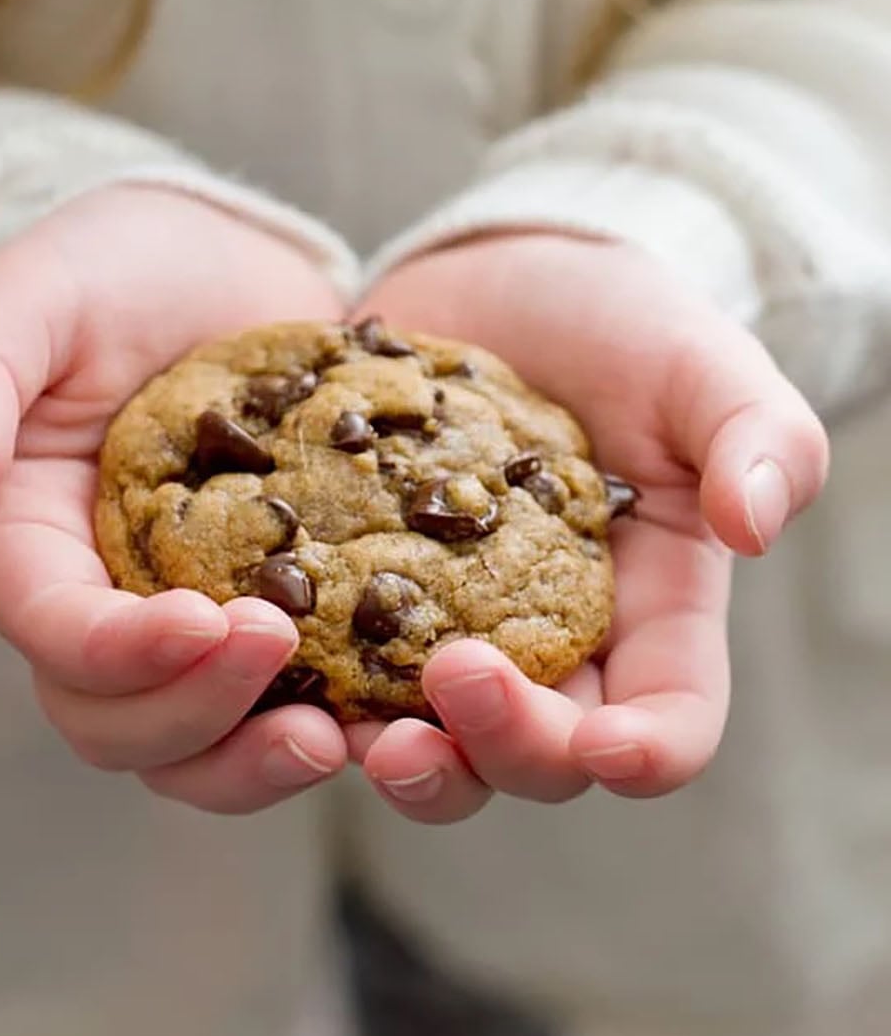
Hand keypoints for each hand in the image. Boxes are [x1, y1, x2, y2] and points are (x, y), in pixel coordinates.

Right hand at [0, 186, 348, 812]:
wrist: (222, 259)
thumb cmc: (118, 266)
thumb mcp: (39, 292)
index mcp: (27, 536)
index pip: (51, 629)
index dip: (117, 652)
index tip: (205, 623)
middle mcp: (98, 596)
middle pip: (114, 719)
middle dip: (194, 712)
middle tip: (282, 652)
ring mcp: (183, 610)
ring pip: (193, 742)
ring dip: (255, 757)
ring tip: (342, 735)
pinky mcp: (269, 605)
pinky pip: (283, 701)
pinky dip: (328, 722)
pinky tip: (393, 709)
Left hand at [350, 233, 827, 822]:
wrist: (503, 277)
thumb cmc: (619, 324)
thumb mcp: (699, 363)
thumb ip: (755, 435)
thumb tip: (756, 525)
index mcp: (651, 611)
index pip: (666, 720)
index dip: (645, 754)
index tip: (607, 746)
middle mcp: (553, 645)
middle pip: (542, 757)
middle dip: (502, 747)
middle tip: (451, 683)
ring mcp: (452, 626)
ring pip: (436, 744)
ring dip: (404, 759)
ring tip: (357, 729)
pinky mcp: (364, 593)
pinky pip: (340, 672)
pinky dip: (313, 691)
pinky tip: (279, 656)